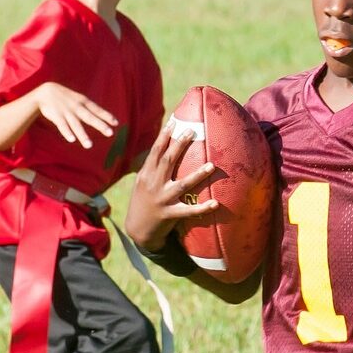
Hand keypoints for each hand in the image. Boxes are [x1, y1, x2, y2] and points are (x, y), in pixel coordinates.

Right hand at [31, 82, 117, 148]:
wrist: (45, 92)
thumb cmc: (64, 97)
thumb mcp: (77, 98)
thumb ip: (88, 107)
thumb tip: (101, 115)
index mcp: (83, 101)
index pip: (97, 109)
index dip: (106, 116)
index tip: (115, 123)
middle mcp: (76, 107)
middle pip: (89, 118)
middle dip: (100, 125)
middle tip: (110, 133)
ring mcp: (66, 112)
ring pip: (76, 125)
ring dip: (82, 135)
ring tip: (89, 146)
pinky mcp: (57, 116)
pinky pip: (62, 126)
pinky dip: (67, 132)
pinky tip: (72, 140)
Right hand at [123, 122, 220, 248]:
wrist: (137, 230)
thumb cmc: (143, 202)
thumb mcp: (142, 183)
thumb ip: (152, 168)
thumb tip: (164, 148)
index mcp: (145, 175)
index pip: (155, 152)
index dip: (163, 137)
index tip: (173, 123)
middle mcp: (153, 185)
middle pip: (167, 161)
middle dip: (179, 145)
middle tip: (192, 131)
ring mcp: (162, 199)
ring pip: (182, 184)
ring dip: (198, 175)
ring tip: (212, 165)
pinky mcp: (169, 215)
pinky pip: (188, 211)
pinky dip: (202, 208)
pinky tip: (215, 203)